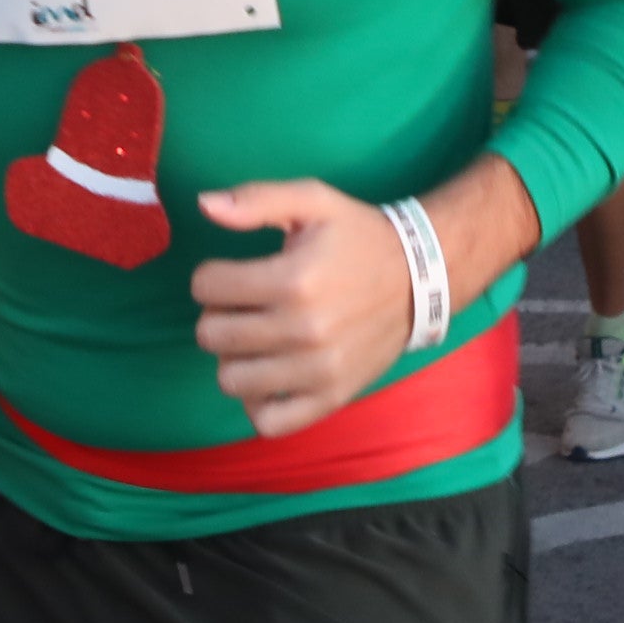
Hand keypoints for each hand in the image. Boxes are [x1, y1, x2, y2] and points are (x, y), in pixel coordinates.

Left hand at [190, 183, 416, 437]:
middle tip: (244, 306)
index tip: (233, 274)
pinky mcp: (330, 397)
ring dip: (233, 358)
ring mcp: (317, 370)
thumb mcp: (313, 201)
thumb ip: (255, 200)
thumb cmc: (359, 237)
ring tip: (256, 339)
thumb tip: (203, 205)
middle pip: (211, 335)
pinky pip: (268, 422)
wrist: (420, 278)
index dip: (212, 276)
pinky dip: (257, 403)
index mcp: (293, 279)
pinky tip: (267, 376)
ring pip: (230, 380)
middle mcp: (303, 330)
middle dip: (218, 315)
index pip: (205, 287)